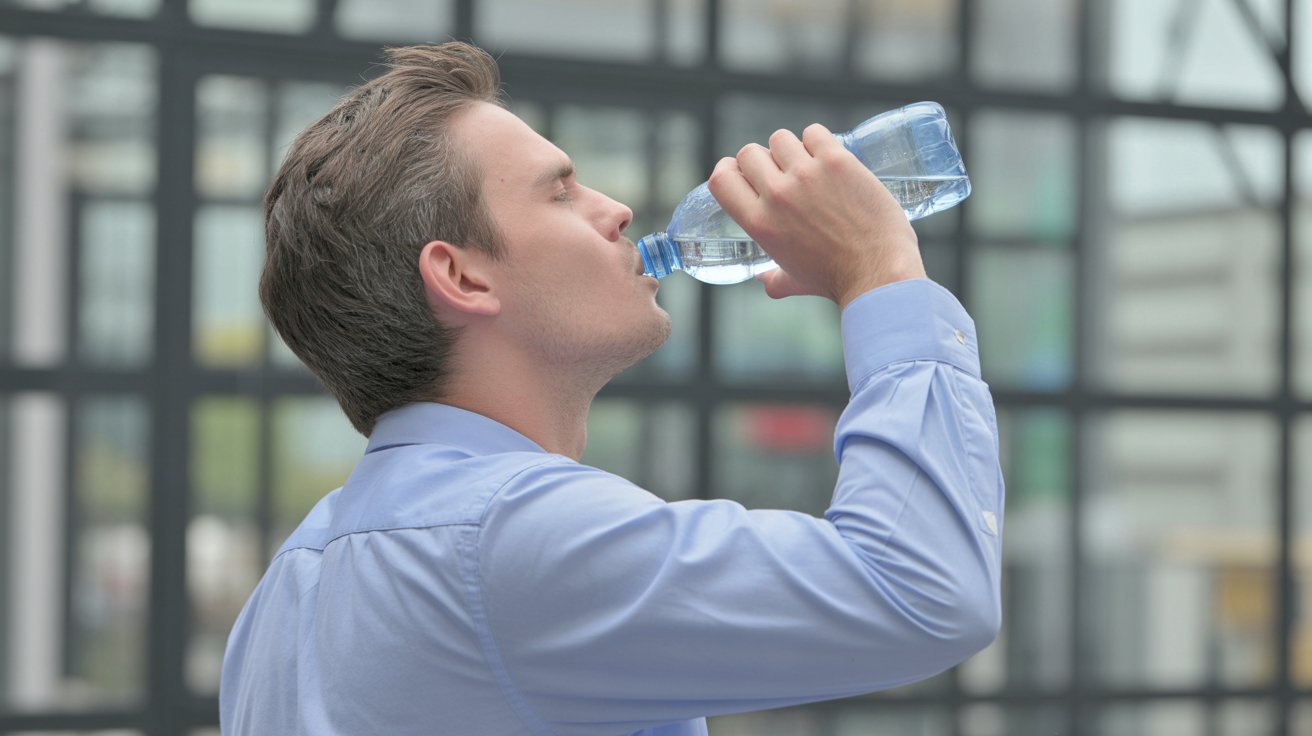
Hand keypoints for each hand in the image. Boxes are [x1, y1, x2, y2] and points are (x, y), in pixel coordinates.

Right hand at [708, 124, 925, 306]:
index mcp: (759, 223)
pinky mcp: (837, 161)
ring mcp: (806, 175)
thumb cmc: (837, 279)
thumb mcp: (794, 280)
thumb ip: (774, 279)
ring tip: (809, 164)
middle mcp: (777, 195)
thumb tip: (764, 281)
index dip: (730, 169)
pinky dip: (819, 141)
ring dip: (792, 148)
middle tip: (783, 171)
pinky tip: (829, 157)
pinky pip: (814, 133)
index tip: (742, 171)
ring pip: (780, 138)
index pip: (721, 178)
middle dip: (763, 159)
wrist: (878, 272)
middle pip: (749, 153)